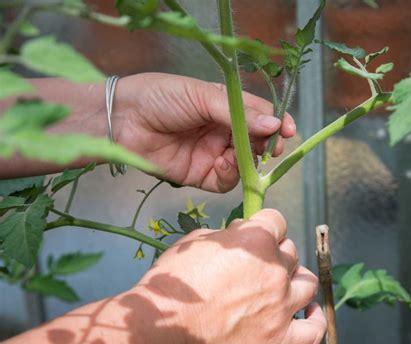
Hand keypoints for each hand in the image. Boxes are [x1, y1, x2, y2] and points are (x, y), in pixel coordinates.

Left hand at [114, 73, 295, 191]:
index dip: (276, 123)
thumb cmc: (160, 97)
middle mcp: (222, 130)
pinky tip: (223, 163)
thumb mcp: (202, 95)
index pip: (259, 115)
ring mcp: (212, 153)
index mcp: (224, 105)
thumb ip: (239, 113)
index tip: (288, 130)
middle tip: (270, 146)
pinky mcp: (200, 175)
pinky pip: (225, 180)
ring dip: (248, 160)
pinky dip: (231, 174)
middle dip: (265, 145)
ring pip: (244, 163)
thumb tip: (274, 124)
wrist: (122, 120)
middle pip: (256, 142)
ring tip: (240, 153)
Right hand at [133, 209, 326, 343]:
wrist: (164, 325)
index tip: (255, 231)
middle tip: (254, 261)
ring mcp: (280, 305)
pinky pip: (312, 331)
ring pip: (308, 283)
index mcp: (256, 240)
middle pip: (291, 250)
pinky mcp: (277, 336)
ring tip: (280, 281)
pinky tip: (309, 310)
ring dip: (294, 277)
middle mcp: (274, 269)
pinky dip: (314, 320)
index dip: (264, 224)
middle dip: (274, 250)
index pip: (277, 220)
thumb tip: (241, 233)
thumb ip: (228, 234)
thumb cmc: (174, 280)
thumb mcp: (197, 240)